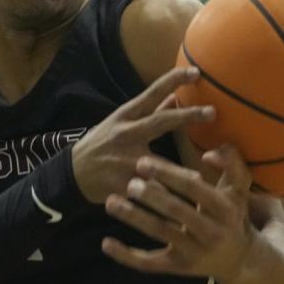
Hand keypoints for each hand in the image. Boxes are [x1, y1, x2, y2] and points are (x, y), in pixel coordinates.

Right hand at [71, 67, 214, 204]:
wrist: (70, 173)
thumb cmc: (102, 144)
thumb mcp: (120, 123)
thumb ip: (148, 112)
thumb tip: (174, 95)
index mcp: (126, 116)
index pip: (152, 93)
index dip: (173, 80)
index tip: (196, 71)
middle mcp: (125, 134)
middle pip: (160, 122)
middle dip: (187, 116)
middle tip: (212, 112)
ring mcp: (122, 160)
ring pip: (155, 166)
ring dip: (177, 173)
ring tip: (197, 179)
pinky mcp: (119, 184)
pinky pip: (145, 193)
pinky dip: (160, 201)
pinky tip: (176, 212)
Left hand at [101, 144, 257, 279]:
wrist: (239, 258)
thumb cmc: (232, 214)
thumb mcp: (239, 188)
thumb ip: (231, 163)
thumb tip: (208, 154)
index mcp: (224, 208)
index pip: (193, 187)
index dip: (168, 174)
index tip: (143, 161)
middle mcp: (210, 232)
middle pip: (175, 211)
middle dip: (150, 196)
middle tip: (128, 183)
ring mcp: (193, 252)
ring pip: (160, 234)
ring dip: (133, 218)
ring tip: (110, 202)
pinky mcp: (178, 268)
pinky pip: (149, 263)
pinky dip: (126, 256)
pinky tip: (106, 243)